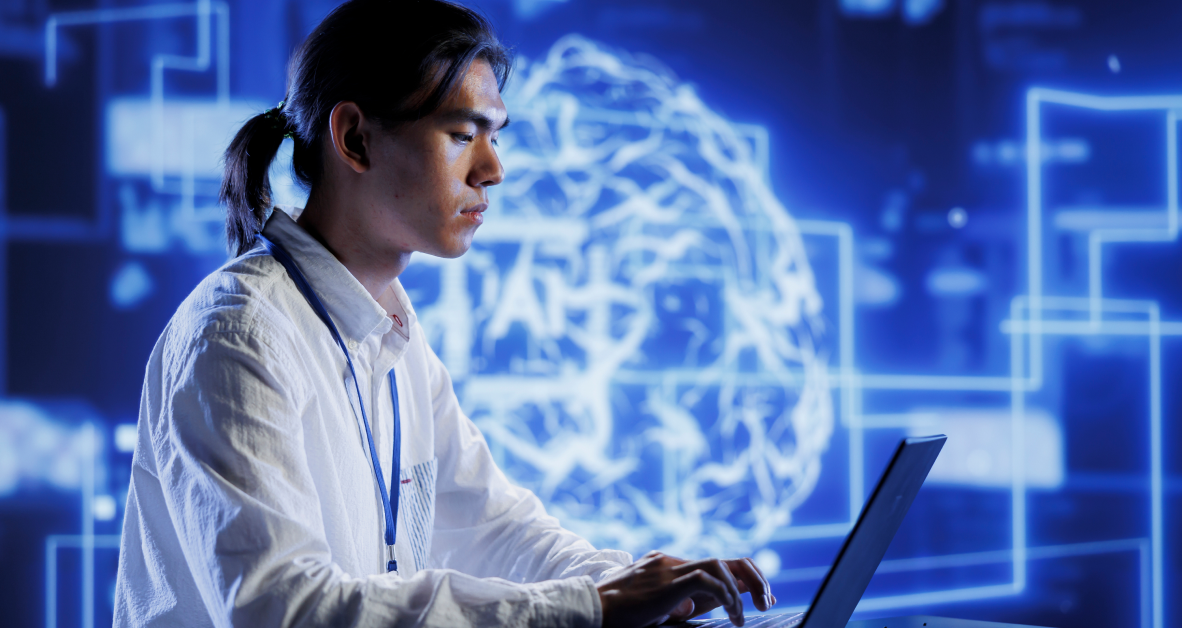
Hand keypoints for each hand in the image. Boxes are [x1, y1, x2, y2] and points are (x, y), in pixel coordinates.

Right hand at [596, 551, 774, 627]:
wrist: (590, 609)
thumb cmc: (616, 614)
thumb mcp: (653, 606)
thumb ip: (676, 602)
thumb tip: (693, 608)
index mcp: (668, 566)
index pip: (713, 565)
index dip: (740, 579)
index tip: (758, 597)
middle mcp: (671, 561)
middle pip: (724, 560)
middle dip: (753, 578)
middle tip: (767, 600)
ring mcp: (669, 568)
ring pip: (719, 566)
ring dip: (739, 592)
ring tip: (743, 615)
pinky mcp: (668, 581)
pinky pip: (707, 580)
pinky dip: (725, 596)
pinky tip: (730, 615)